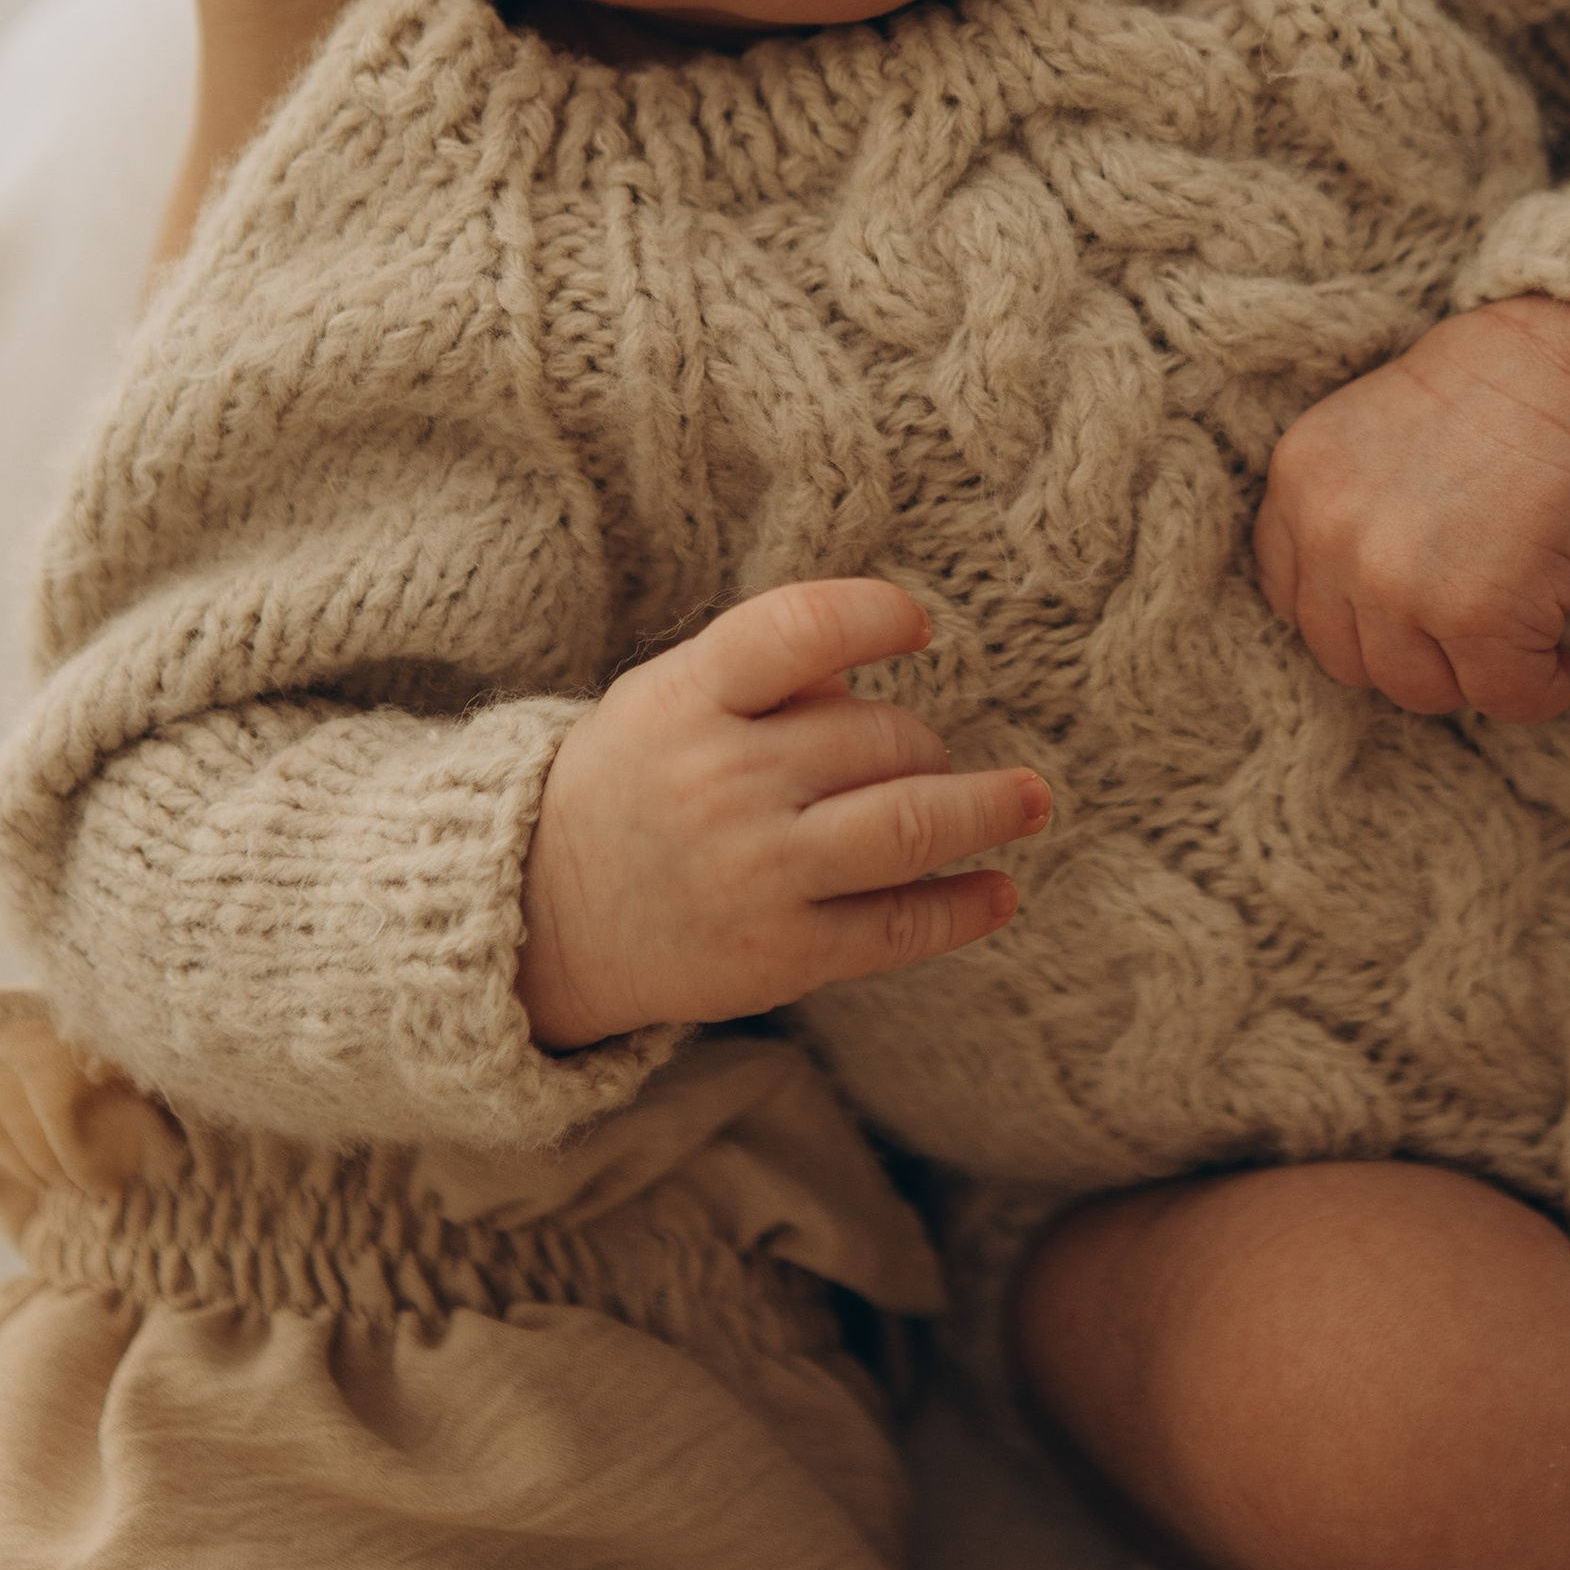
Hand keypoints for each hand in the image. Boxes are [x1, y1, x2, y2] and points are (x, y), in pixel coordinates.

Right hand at [517, 577, 1052, 1047]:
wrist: (539, 920)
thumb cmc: (632, 785)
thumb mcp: (666, 701)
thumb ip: (766, 676)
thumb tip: (881, 663)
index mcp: (686, 700)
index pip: (799, 631)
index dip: (874, 616)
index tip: (918, 624)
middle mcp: (723, 781)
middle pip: (877, 735)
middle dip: (917, 742)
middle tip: (919, 757)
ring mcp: (756, 872)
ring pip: (910, 826)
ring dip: (988, 810)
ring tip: (1029, 801)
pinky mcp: (782, 953)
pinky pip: (899, 925)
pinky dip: (964, 906)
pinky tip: (999, 891)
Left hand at [1254, 298, 1569, 721]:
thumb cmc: (1494, 402)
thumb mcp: (1372, 440)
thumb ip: (1342, 515)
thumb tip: (1350, 612)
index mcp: (1299, 483)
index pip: (1291, 600)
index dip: (1353, 615)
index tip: (1403, 611)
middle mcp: (1334, 536)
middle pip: (1347, 659)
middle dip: (1411, 652)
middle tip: (1469, 629)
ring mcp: (1399, 582)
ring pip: (1419, 688)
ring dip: (1471, 674)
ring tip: (1517, 638)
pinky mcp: (1480, 615)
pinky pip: (1502, 696)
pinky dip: (1541, 689)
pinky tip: (1562, 661)